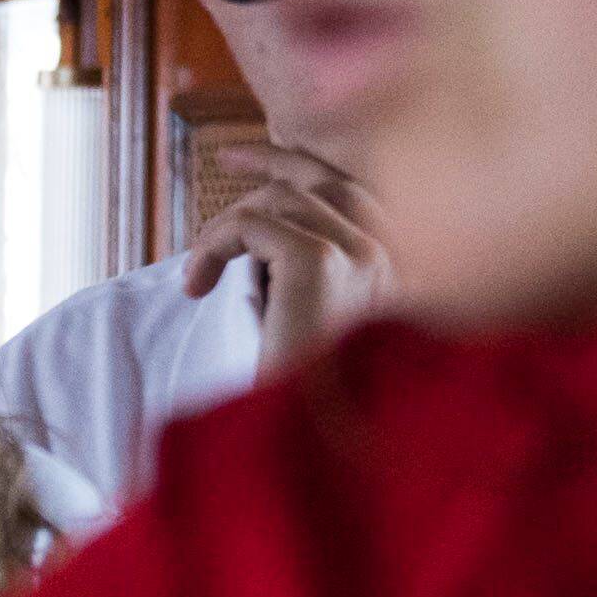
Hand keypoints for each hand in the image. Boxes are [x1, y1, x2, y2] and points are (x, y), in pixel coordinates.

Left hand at [179, 144, 384, 370]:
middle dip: (268, 165)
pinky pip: (250, 225)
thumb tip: (259, 219)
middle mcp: (394, 252)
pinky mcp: (319, 264)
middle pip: (320, 179)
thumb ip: (302, 266)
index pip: (354, 186)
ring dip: (224, 228)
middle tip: (222, 163)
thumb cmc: (300, 391)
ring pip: (277, 201)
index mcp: (401, 264)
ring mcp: (362, 253)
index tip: (244, 157)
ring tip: (199, 275)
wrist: (308, 438)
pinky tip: (196, 287)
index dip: (299, 162)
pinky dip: (212, 247)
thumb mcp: (306, 316)